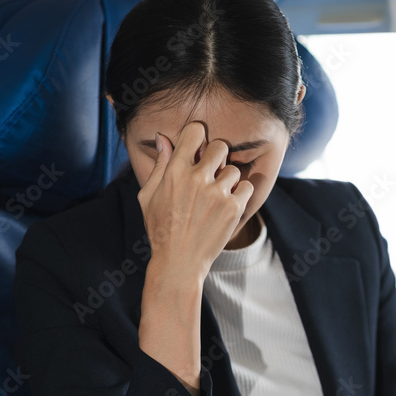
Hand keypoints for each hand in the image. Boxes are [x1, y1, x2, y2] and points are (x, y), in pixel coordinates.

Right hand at [137, 121, 253, 282]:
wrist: (178, 263)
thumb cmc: (161, 230)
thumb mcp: (149, 197)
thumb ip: (159, 165)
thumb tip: (163, 138)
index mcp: (175, 172)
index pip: (195, 131)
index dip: (198, 136)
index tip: (198, 147)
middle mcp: (196, 179)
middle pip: (220, 146)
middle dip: (217, 158)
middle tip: (211, 173)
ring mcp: (216, 193)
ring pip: (234, 169)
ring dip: (228, 180)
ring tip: (216, 197)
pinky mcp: (233, 208)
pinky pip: (246, 187)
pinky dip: (240, 195)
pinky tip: (227, 206)